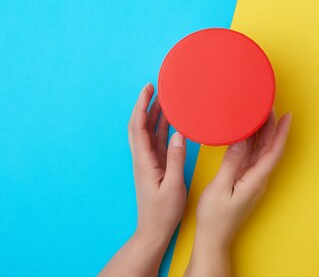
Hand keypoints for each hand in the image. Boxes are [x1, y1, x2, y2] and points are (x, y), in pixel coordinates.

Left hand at [101, 83, 186, 276]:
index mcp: (144, 161)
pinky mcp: (156, 166)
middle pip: (140, 124)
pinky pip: (158, 141)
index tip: (148, 88)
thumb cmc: (162, 213)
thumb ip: (176, 160)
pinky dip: (163, 127)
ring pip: (149, 132)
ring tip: (167, 98)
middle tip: (157, 86)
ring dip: (155, 114)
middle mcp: (143, 158)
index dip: (141, 105)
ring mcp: (149, 162)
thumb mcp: (173, 186)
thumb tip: (179, 134)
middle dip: (146, 104)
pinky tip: (173, 120)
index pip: (138, 126)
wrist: (153, 231)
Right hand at [185, 111, 291, 276]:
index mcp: (255, 180)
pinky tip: (246, 133)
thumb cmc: (215, 218)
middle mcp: (257, 179)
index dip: (282, 133)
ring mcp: (251, 180)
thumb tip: (240, 141)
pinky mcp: (244, 182)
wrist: (213, 238)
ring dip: (262, 133)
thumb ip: (231, 164)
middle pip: (269, 148)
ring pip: (261, 152)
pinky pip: (252, 157)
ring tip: (259, 113)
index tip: (288, 115)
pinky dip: (252, 143)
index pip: (274, 152)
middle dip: (272, 126)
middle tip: (269, 105)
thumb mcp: (220, 188)